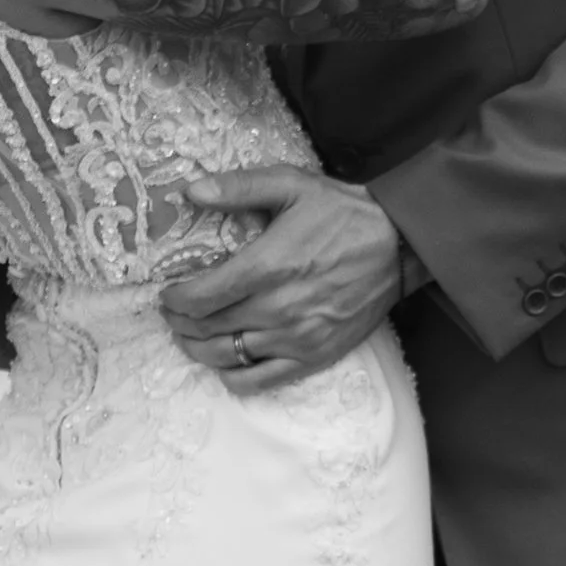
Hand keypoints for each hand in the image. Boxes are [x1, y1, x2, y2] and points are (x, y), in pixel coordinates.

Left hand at [158, 165, 403, 392]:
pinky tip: (225, 359)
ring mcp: (295, 338)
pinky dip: (232, 374)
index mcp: (268, 266)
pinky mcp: (313, 357)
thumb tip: (190, 190)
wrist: (398, 246)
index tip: (167, 293)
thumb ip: (238, 187)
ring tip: (189, 335)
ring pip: (225, 356)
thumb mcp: (291, 185)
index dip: (174, 299)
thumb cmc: (342, 213)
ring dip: (197, 349)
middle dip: (179, 322)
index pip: (201, 297)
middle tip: (172, 312)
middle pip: (207, 328)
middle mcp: (278, 308)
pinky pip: (258, 380)